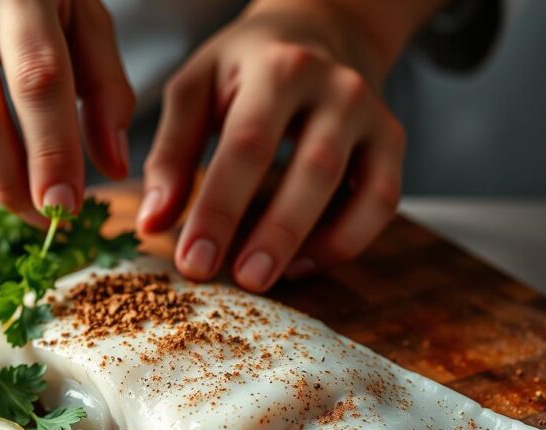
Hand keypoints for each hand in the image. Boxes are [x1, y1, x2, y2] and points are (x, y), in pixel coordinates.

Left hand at [140, 0, 421, 291]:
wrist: (316, 30)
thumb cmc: (243, 68)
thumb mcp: (194, 89)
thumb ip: (170, 154)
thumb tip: (153, 223)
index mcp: (278, 69)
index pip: (247, 146)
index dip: (220, 210)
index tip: (192, 261)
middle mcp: (337, 88)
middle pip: (313, 170)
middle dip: (276, 234)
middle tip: (241, 283)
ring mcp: (373, 115)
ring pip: (364, 192)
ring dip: (319, 246)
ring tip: (268, 280)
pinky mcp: (392, 142)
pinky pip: (382, 203)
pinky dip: (347, 242)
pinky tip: (300, 264)